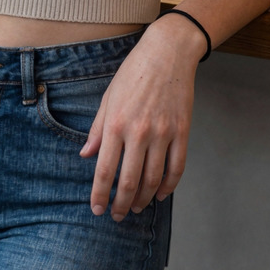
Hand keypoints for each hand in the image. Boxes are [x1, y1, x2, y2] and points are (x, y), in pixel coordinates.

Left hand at [79, 15, 206, 221]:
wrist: (167, 53)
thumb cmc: (133, 73)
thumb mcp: (108, 98)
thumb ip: (97, 130)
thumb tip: (86, 156)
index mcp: (116, 124)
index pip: (105, 170)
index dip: (100, 194)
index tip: (97, 209)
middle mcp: (139, 133)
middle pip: (129, 181)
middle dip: (121, 204)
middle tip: (117, 216)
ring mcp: (163, 133)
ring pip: (153, 179)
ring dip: (143, 198)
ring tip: (136, 207)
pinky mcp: (182, 132)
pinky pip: (176, 167)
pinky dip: (168, 186)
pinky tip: (159, 195)